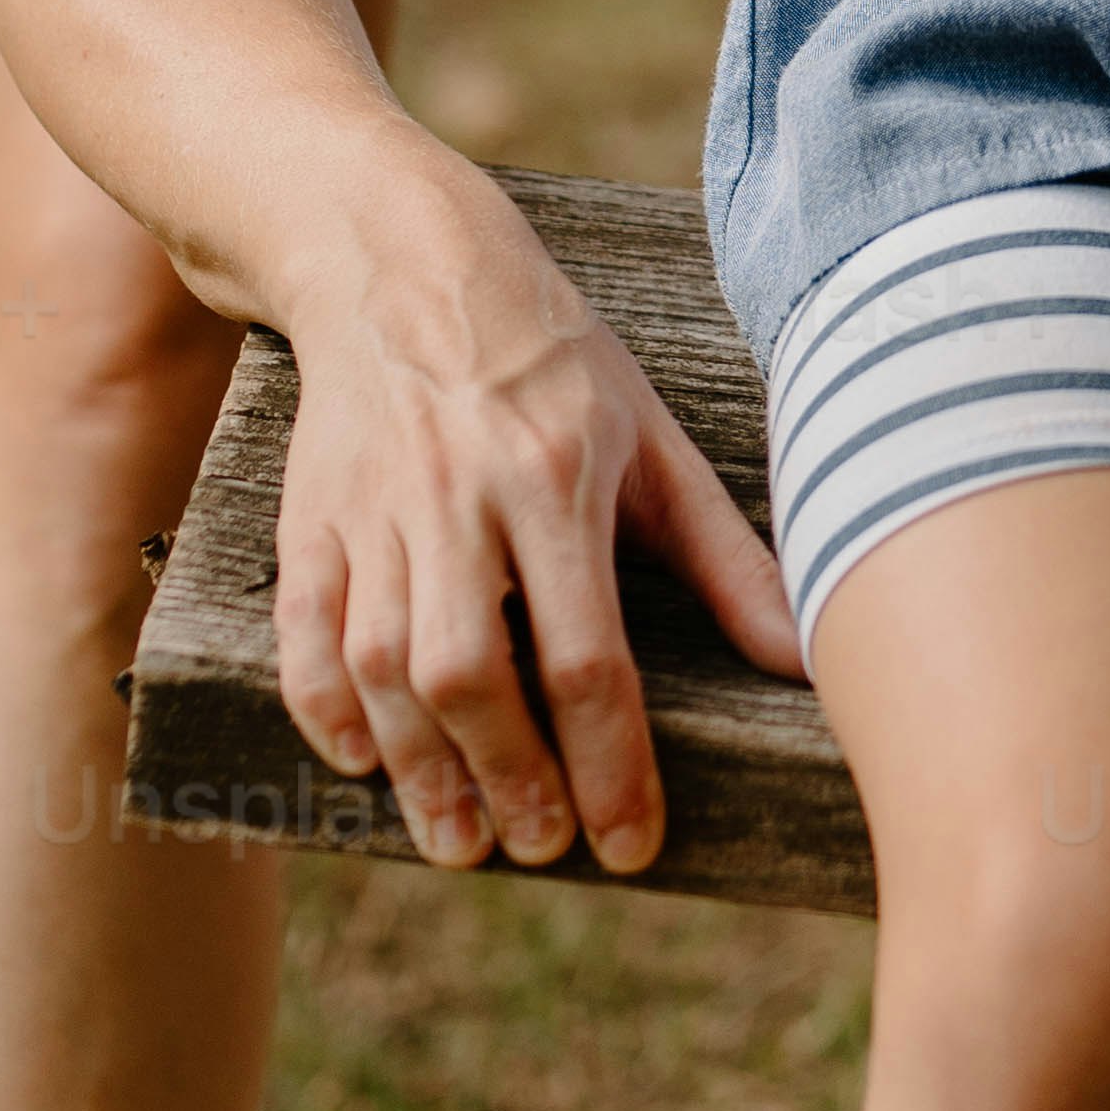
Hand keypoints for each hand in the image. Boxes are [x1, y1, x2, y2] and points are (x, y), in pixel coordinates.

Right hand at [269, 222, 799, 876]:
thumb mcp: (653, 438)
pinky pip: (304, 630)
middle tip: (539, 849)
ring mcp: (374, 509)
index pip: (589, 655)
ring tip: (460, 840)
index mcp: (559, 479)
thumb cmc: (552, 359)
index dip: (610, 765)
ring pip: (382, 664)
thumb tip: (806, 657)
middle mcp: (461, 498)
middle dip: (508, 778)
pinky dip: (323, 708)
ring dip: (420, 767)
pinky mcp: (309, 514)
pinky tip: (363, 761)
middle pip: (472, 671)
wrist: (401, 261)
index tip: (630, 844)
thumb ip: (726, 556)